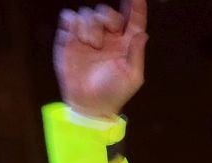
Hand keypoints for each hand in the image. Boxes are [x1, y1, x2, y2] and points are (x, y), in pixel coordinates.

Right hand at [55, 0, 147, 118]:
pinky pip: (69, 17)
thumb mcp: (132, 76)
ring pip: (88, 13)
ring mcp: (87, 36)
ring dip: (91, 26)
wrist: (89, 104)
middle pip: (108, 12)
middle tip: (108, 32)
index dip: (136, 7)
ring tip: (91, 44)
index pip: (133, 20)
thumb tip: (142, 33)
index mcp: (125, 44)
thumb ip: (136, 53)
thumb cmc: (114, 92)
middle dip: (108, 16)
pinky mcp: (69, 38)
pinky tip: (78, 35)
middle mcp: (108, 37)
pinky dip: (73, 21)